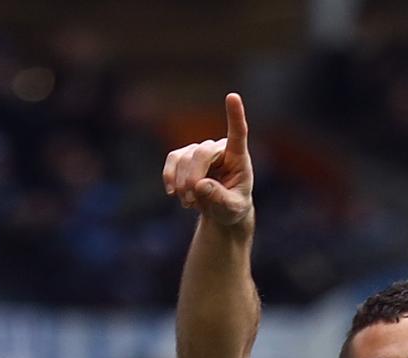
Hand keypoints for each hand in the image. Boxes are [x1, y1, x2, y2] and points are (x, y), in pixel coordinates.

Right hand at [162, 93, 255, 232]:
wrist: (222, 212)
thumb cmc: (233, 208)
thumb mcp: (233, 209)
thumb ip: (220, 199)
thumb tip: (200, 185)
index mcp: (238, 157)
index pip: (238, 133)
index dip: (235, 115)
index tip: (232, 96)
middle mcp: (219, 148)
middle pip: (201, 153)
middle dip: (193, 177)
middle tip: (191, 200)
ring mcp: (201, 150)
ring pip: (184, 158)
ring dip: (181, 183)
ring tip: (189, 203)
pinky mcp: (185, 156)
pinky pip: (172, 160)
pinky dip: (170, 177)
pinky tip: (173, 193)